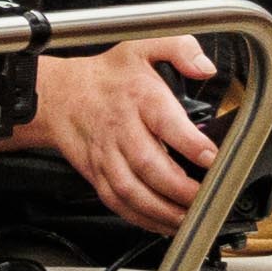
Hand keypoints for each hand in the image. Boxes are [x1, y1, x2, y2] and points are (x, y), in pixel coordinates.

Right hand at [25, 36, 222, 231]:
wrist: (60, 96)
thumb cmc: (108, 76)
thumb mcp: (142, 46)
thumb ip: (180, 48)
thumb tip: (206, 67)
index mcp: (139, 98)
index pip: (165, 122)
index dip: (190, 143)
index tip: (211, 157)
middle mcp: (121, 130)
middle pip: (149, 165)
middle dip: (180, 188)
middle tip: (206, 198)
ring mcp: (107, 156)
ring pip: (132, 191)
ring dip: (162, 211)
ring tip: (189, 219)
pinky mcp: (98, 174)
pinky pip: (118, 202)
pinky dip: (141, 219)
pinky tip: (163, 224)